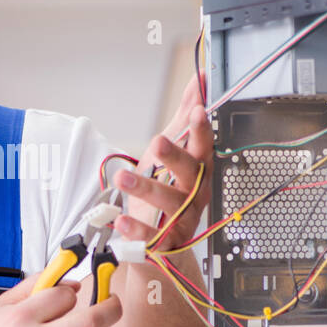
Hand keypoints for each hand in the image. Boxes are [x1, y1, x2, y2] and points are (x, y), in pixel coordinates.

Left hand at [113, 76, 212, 252]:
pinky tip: (121, 220)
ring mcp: (182, 221)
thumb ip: (184, 118)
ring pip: (169, 204)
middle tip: (157, 141)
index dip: (202, 131)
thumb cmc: (168, 190)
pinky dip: (138, 231)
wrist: (162, 241)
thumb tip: (197, 82)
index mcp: (199, 172)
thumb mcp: (173, 151)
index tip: (197, 112)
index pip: (205, 148)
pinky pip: (154, 238)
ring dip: (146, 189)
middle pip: (191, 175)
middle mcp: (195, 196)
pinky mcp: (165, 244)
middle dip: (175, 157)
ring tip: (122, 177)